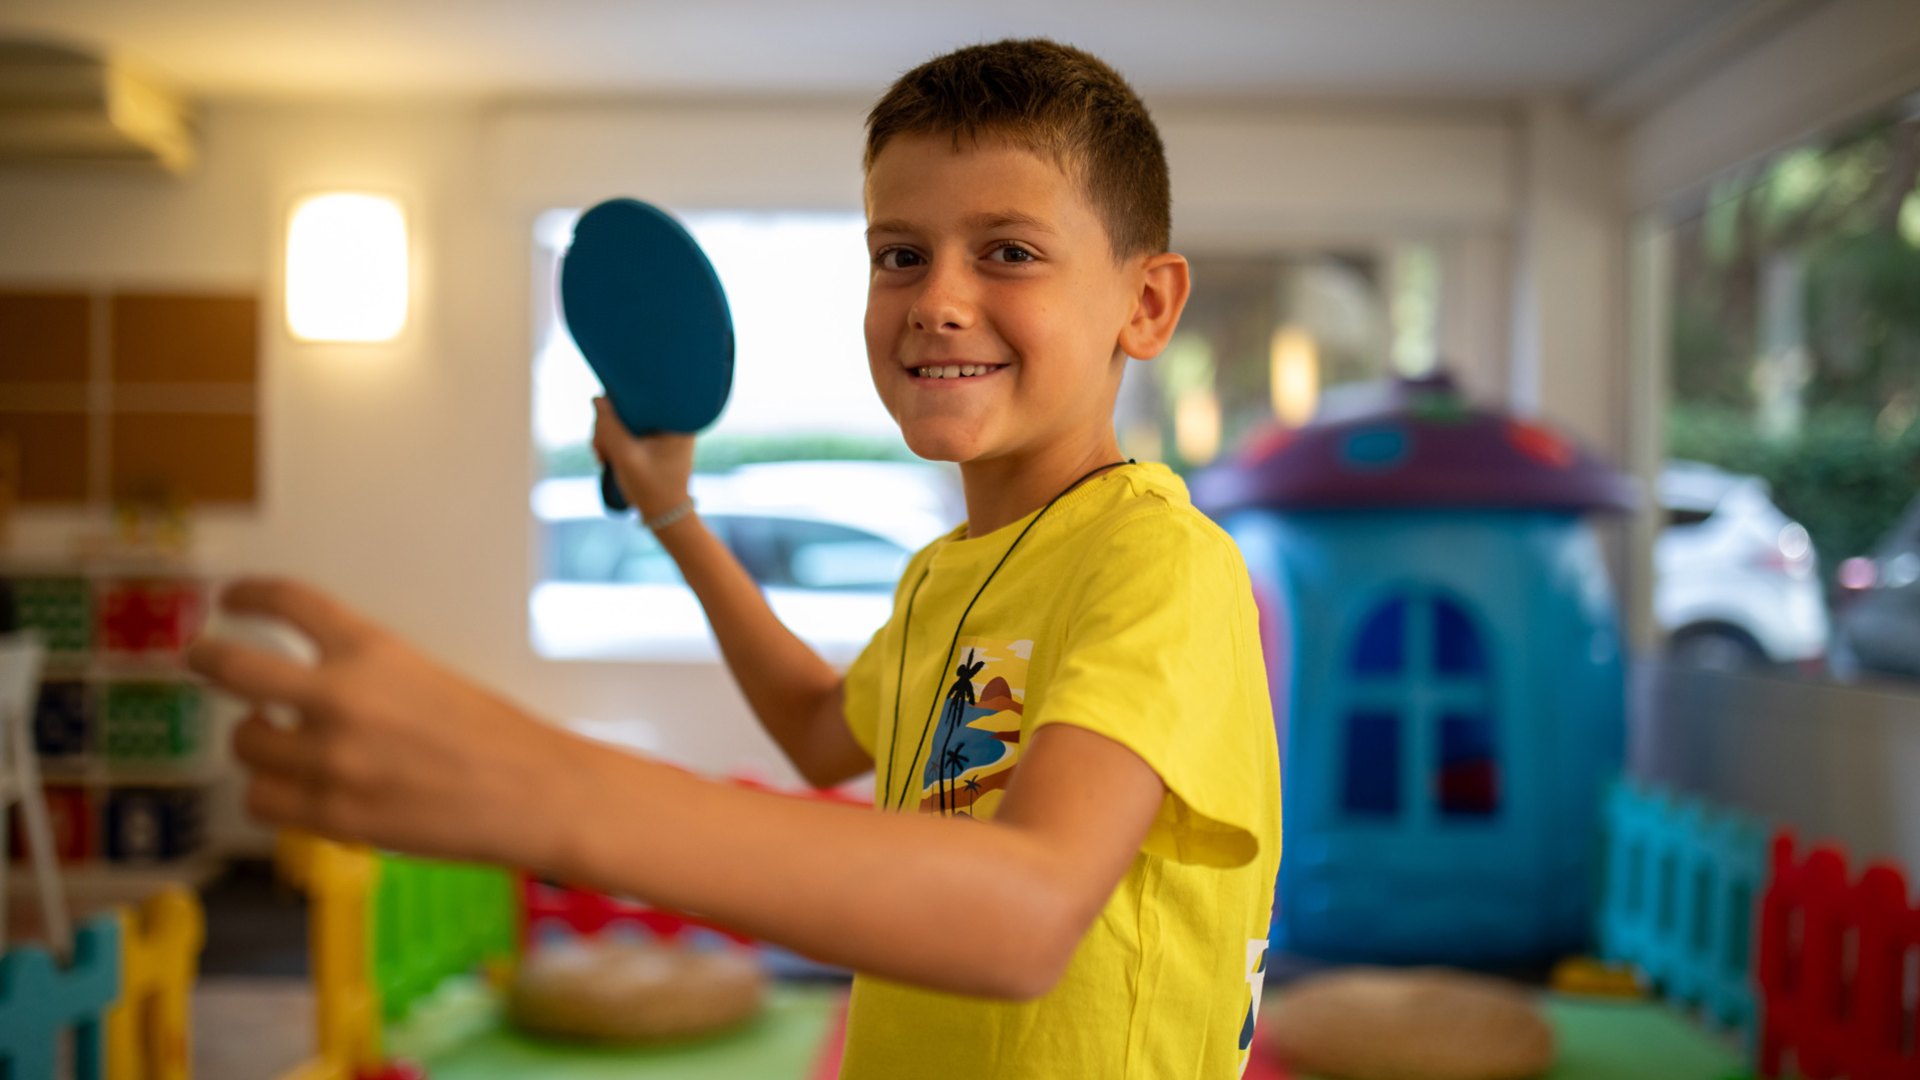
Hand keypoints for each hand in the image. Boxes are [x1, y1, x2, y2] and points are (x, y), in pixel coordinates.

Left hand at [185, 578, 580, 869]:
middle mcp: (342, 698)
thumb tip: (305, 695)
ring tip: (279, 746)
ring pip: (244, 745)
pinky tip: (299, 792)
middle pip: (232, 667)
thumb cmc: (498, 739)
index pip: (289, 601)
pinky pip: (264, 802)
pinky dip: (275, 796)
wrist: (536, 794)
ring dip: (256, 743)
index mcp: (373, 651)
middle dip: (206, 658)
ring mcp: (331, 760)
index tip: (231, 598)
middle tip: (200, 658)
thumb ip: (364, 677)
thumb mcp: (429, 678)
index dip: (250, 594)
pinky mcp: (331, 816)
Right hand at [591, 396, 695, 518]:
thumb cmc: (651, 490)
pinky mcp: (655, 439)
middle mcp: (674, 420)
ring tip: (604, 459)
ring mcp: (664, 429)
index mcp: (677, 420)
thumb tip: (597, 398)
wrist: (665, 516)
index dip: (615, 405)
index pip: (641, 394)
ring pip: (624, 418)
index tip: (604, 428)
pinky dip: (614, 442)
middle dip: (607, 428)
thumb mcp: (625, 458)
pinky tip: (607, 458)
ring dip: (607, 437)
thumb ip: (609, 428)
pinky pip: (628, 429)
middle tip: (601, 452)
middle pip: (629, 406)